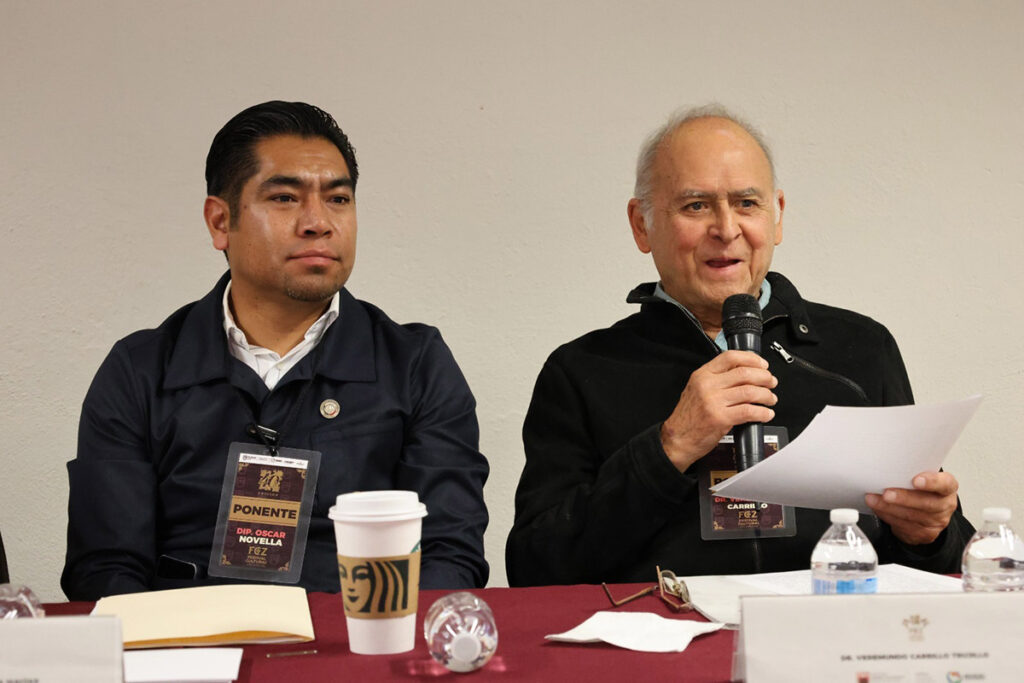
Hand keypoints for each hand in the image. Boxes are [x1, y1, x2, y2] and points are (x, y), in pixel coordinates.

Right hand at [660, 350, 777, 472]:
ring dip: (766, 395)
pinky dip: (763, 412)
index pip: (730, 357)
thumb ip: (716, 379)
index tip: (762, 365)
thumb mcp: (696, 389)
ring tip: (770, 399)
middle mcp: (707, 386)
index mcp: (702, 375)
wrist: (677, 438)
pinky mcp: (720, 419)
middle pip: (744, 373)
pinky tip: (766, 414)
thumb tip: (743, 373)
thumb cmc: (688, 417)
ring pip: (750, 391)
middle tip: (771, 382)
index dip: (752, 359)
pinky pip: (749, 411)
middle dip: (764, 377)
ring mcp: (714, 402)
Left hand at [865, 471, 958, 544]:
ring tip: (873, 500)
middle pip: (926, 503)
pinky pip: (904, 526)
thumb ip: (911, 472)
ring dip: (888, 508)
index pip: (945, 484)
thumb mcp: (922, 476)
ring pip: (911, 516)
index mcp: (948, 487)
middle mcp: (945, 505)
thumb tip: (887, 467)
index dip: (932, 482)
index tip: (916, 480)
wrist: (927, 512)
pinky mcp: (925, 534)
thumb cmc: (922, 489)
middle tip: (886, 493)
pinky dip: (887, 516)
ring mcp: (937, 521)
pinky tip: (878, 509)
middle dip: (903, 498)